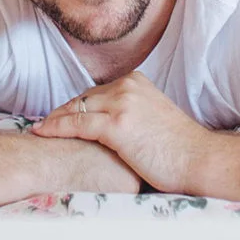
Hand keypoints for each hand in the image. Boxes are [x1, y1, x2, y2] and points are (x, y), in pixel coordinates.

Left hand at [31, 71, 210, 192]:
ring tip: (40, 129)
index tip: (62, 116)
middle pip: (83, 97)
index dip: (77, 105)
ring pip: (76, 109)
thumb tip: (113, 121)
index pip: (97, 91)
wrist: (199, 158)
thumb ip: (133, 109)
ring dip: (55, 119)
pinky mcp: (116, 125)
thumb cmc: (180, 146)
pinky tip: (42, 132)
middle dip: (63, 111)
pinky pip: (76, 124)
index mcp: (137, 81)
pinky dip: (56, 128)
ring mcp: (122, 103)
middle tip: (45, 124)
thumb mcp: (154, 115)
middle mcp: (128, 85)